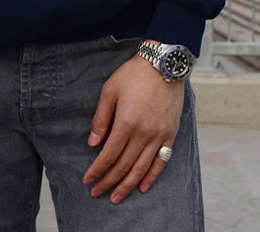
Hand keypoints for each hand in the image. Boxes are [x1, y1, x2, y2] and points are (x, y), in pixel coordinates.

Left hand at [83, 54, 184, 203]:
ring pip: (141, 168)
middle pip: (123, 166)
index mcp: (127, 122)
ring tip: (116, 197)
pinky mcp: (171, 133)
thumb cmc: (134, 74)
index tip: (88, 180)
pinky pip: (161, 161)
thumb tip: (93, 143)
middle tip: (97, 193)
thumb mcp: (110, 90)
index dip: (97, 170)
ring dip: (127, 186)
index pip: (108, 155)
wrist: (164, 63)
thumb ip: (101, 118)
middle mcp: (144, 133)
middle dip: (108, 182)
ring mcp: (159, 135)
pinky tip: (143, 186)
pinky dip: (152, 176)